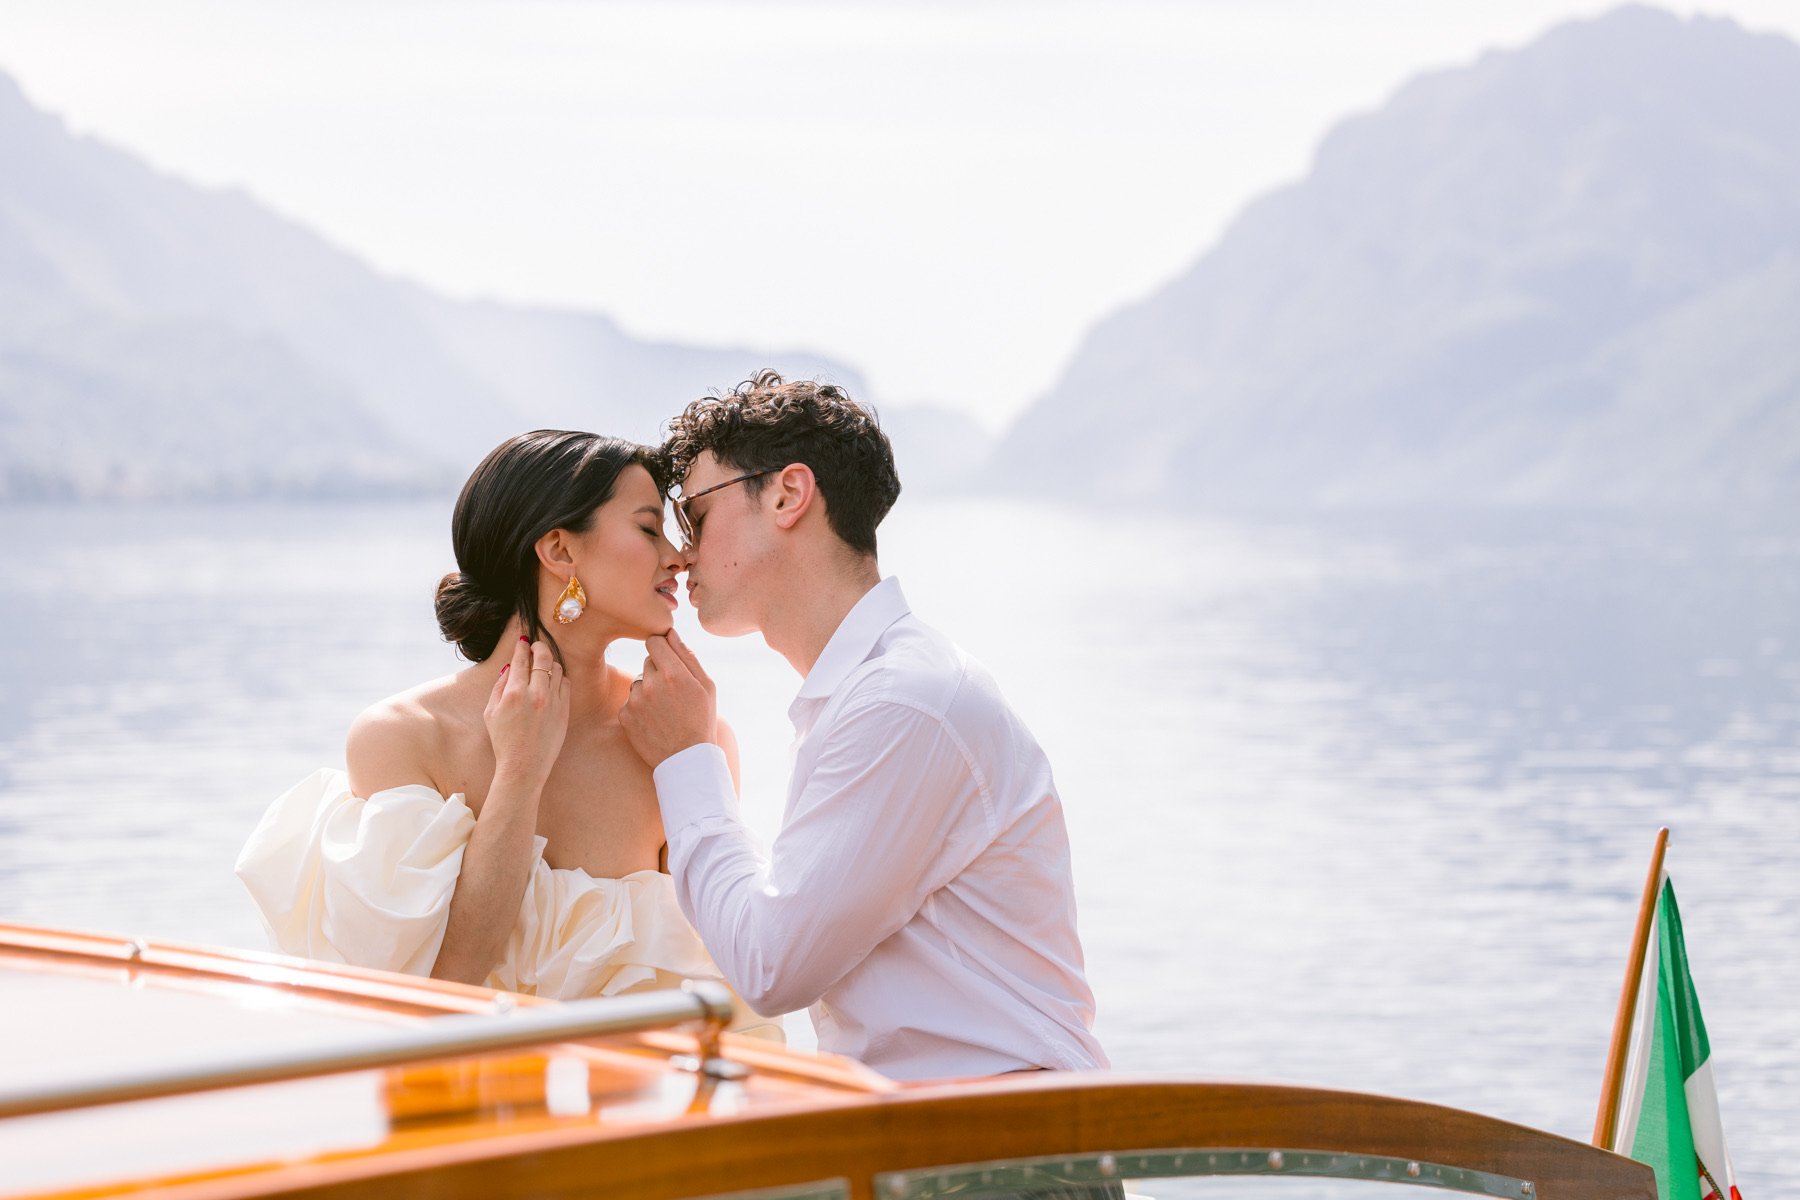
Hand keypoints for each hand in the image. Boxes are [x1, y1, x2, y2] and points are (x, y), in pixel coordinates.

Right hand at [484, 636, 569, 783]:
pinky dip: (559, 678)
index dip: (522, 647)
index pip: (521, 660)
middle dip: (539, 647)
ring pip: (557, 669)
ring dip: (550, 662)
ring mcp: (553, 702)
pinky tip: (552, 680)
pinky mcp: (565, 710)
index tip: (523, 641)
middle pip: (543, 658)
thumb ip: (499, 687)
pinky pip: (566, 684)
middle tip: (536, 646)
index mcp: (514, 694)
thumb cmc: (504, 741)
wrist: (524, 766)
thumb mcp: (491, 712)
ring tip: (543, 663)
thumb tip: (508, 668)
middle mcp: (536, 694)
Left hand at [619, 628, 716, 766]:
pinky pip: (630, 700)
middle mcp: (651, 684)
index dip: (662, 648)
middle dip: (658, 671)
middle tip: (674, 693)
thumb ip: (687, 656)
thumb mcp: (706, 686)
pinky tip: (654, 720)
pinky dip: (639, 707)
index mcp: (674, 673)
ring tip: (665, 710)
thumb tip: (671, 633)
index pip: (654, 641)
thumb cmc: (701, 720)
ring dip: (648, 689)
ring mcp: (635, 701)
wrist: (686, 759)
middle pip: (647, 661)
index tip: (669, 659)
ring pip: (638, 681)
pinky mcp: (625, 716)